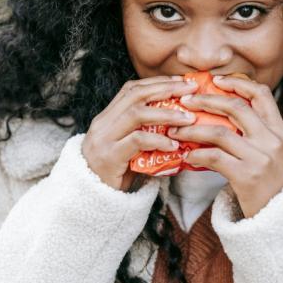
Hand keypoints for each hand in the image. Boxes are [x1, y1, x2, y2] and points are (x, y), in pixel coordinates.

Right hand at [81, 76, 198, 191]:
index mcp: (107, 117)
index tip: (181, 82)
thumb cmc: (116, 175)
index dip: (157, 82)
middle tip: (191, 90)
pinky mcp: (109, 157)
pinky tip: (174, 145)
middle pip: (136, 95)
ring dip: (166, 114)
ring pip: (136, 114)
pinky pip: (137, 141)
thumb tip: (182, 126)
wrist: (90, 200)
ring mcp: (104, 139)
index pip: (132, 89)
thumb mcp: (130, 149)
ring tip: (188, 119)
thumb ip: (147, 135)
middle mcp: (103, 123)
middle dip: (166, 89)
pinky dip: (158, 141)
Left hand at [169, 75, 282, 217]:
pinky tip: (187, 156)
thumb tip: (225, 114)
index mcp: (280, 131)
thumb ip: (259, 133)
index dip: (238, 83)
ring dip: (193, 129)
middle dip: (206, 100)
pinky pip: (213, 157)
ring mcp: (259, 158)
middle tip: (186, 101)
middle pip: (235, 108)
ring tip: (177, 130)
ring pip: (219, 132)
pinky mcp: (246, 176)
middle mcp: (272, 141)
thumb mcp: (276, 153)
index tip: (216, 81)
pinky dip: (196, 154)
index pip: (262, 95)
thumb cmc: (273, 185)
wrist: (282, 218)